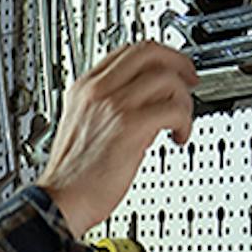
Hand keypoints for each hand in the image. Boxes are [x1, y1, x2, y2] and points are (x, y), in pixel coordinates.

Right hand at [35, 42, 197, 235]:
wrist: (61, 201)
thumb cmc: (73, 175)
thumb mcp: (87, 126)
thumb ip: (115, 108)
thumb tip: (150, 104)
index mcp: (85, 87)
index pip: (128, 52)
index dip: (158, 56)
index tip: (172, 69)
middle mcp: (97, 90)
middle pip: (149, 51)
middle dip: (178, 62)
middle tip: (190, 80)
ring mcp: (113, 105)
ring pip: (166, 78)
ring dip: (183, 99)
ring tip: (181, 122)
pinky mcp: (129, 126)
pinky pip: (173, 108)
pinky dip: (185, 121)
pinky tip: (179, 137)